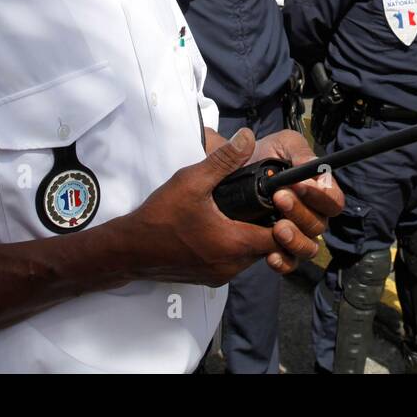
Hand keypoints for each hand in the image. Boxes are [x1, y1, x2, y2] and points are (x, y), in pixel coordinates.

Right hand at [120, 130, 315, 285]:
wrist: (129, 250)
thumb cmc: (159, 217)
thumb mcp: (192, 181)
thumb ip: (223, 160)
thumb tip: (247, 138)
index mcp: (233, 244)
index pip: (280, 237)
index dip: (286, 218)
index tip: (280, 199)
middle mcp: (232, 266)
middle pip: (269, 247)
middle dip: (272, 225)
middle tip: (267, 201)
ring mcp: (220, 275)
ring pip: (252, 256)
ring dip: (254, 235)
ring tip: (247, 210)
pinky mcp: (209, 278)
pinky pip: (235, 262)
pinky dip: (237, 245)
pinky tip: (226, 225)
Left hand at [248, 129, 344, 265]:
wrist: (236, 171)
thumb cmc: (267, 155)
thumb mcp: (284, 144)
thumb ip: (301, 153)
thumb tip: (314, 170)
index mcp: (318, 192)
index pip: (333, 201)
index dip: (322, 196)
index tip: (301, 185)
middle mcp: (312, 216)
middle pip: (319, 224)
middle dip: (300, 211)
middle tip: (279, 197)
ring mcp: (297, 235)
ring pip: (308, 247)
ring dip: (294, 238)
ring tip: (277, 227)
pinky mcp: (280, 250)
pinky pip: (289, 263)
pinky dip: (282, 261)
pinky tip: (270, 255)